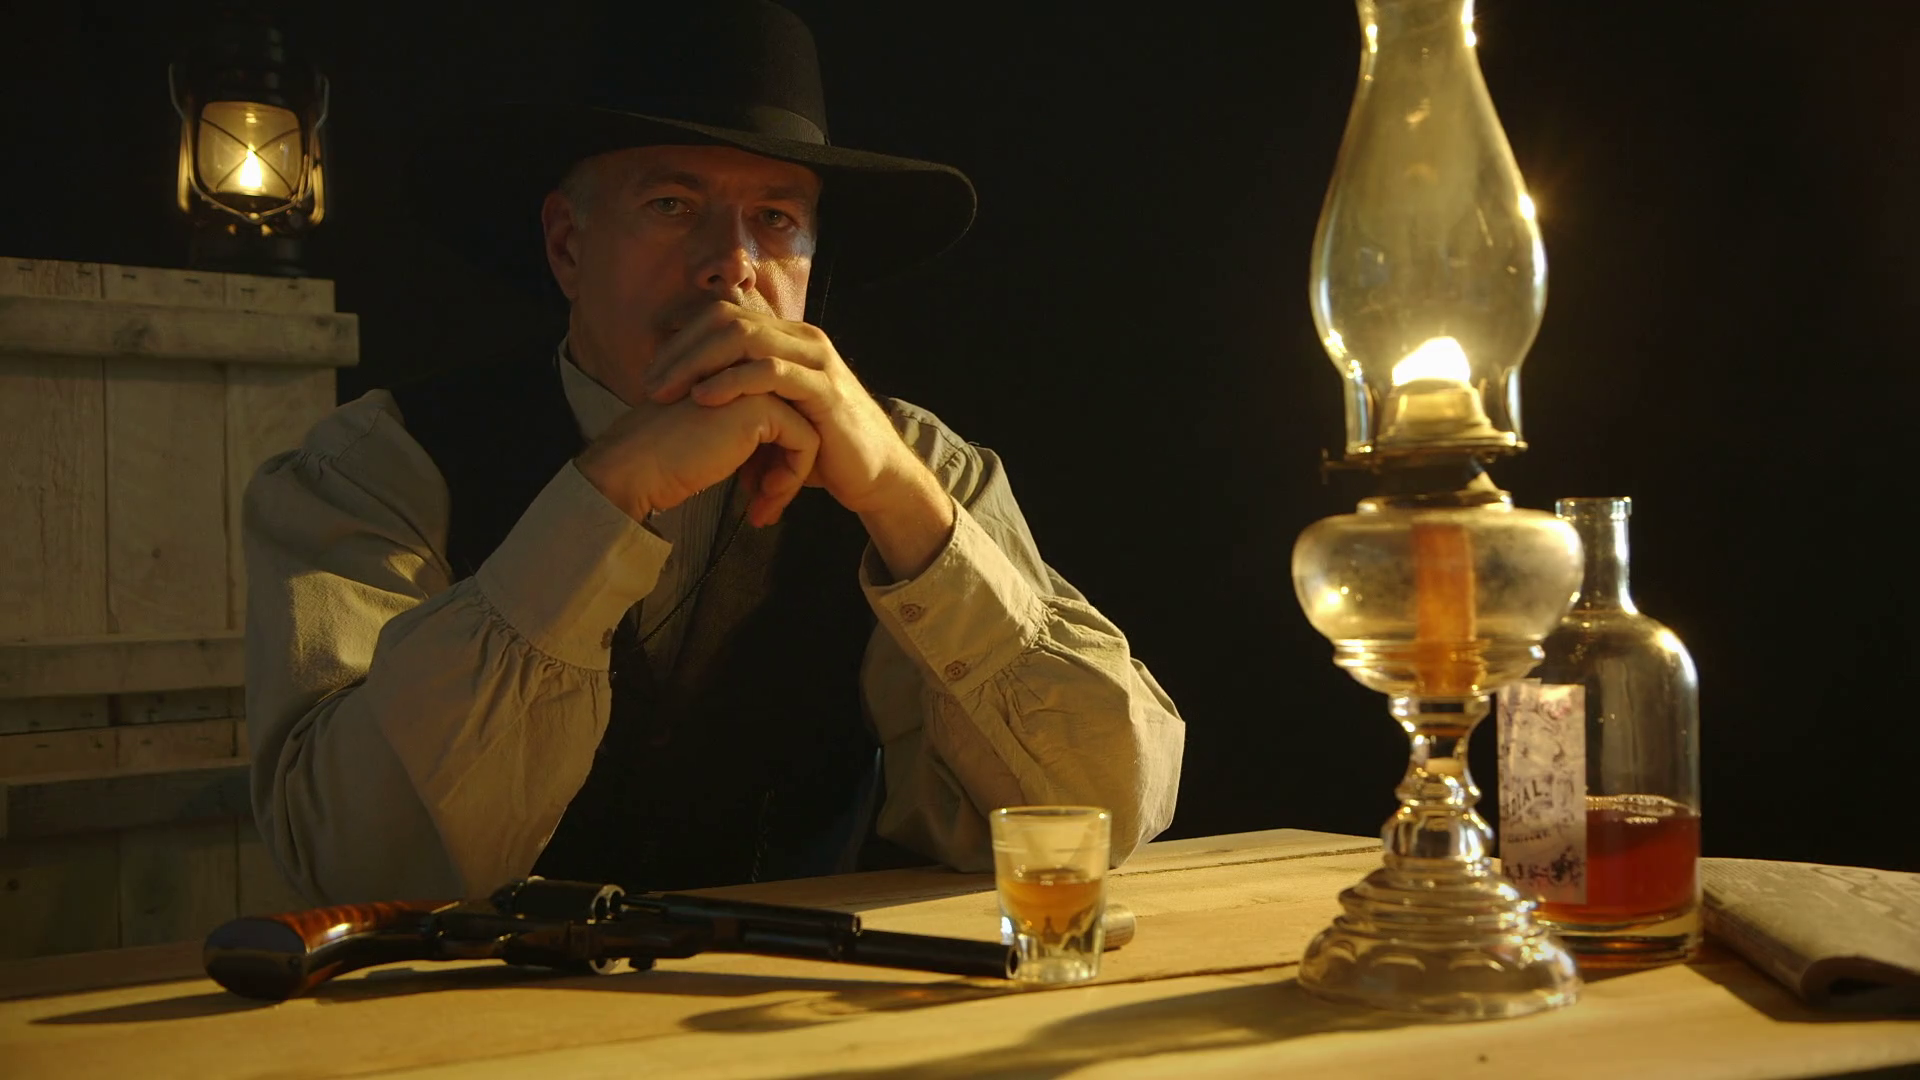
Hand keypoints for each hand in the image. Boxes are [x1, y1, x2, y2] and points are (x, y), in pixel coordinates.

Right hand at [575, 393, 818, 527]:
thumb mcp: (714, 440)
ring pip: (806, 432)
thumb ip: (744, 437)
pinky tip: (761, 501)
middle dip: (786, 469)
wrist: (636, 468)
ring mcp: (756, 384)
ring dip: (789, 479)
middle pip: (796, 422)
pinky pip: (805, 443)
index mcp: (733, 372)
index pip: (779, 415)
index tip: (757, 491)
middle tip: (764, 504)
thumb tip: (776, 461)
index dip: (774, 457)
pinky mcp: (763, 406)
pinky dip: (790, 478)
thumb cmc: (663, 460)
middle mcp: (747, 370)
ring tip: (762, 509)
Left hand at [639, 302, 921, 516]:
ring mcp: (815, 360)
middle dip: (682, 350)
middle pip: (728, 320)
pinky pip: (771, 372)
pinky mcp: (824, 388)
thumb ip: (741, 398)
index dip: (682, 340)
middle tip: (649, 384)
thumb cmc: (822, 448)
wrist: (874, 474)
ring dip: (697, 362)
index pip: (723, 317)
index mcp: (787, 339)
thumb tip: (688, 397)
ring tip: (667, 392)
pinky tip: (704, 398)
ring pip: (745, 338)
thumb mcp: (775, 415)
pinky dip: (731, 381)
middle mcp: (801, 339)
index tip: (651, 374)